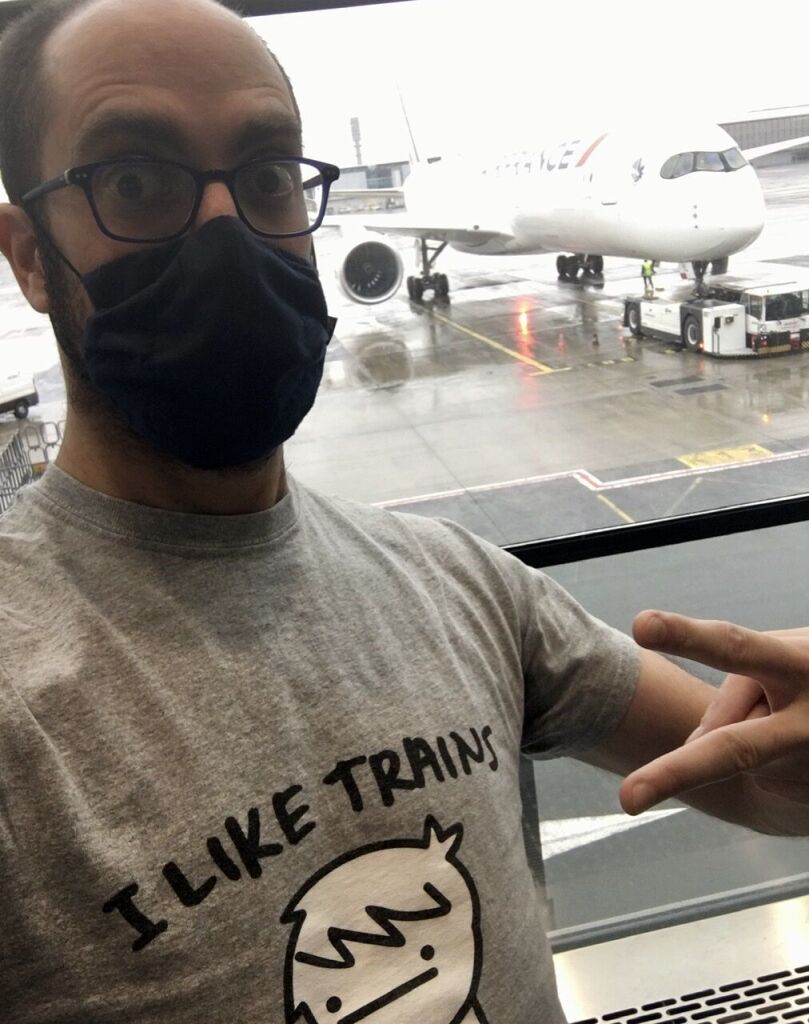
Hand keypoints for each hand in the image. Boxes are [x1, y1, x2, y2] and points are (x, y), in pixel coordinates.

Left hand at [621, 612, 808, 830]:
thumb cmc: (808, 683)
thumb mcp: (782, 667)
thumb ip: (736, 695)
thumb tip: (697, 749)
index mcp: (798, 662)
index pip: (733, 646)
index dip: (686, 635)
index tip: (640, 625)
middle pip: (734, 747)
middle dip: (678, 773)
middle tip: (627, 798)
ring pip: (743, 758)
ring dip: (752, 739)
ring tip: (795, 724)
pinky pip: (769, 782)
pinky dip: (774, 765)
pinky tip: (803, 755)